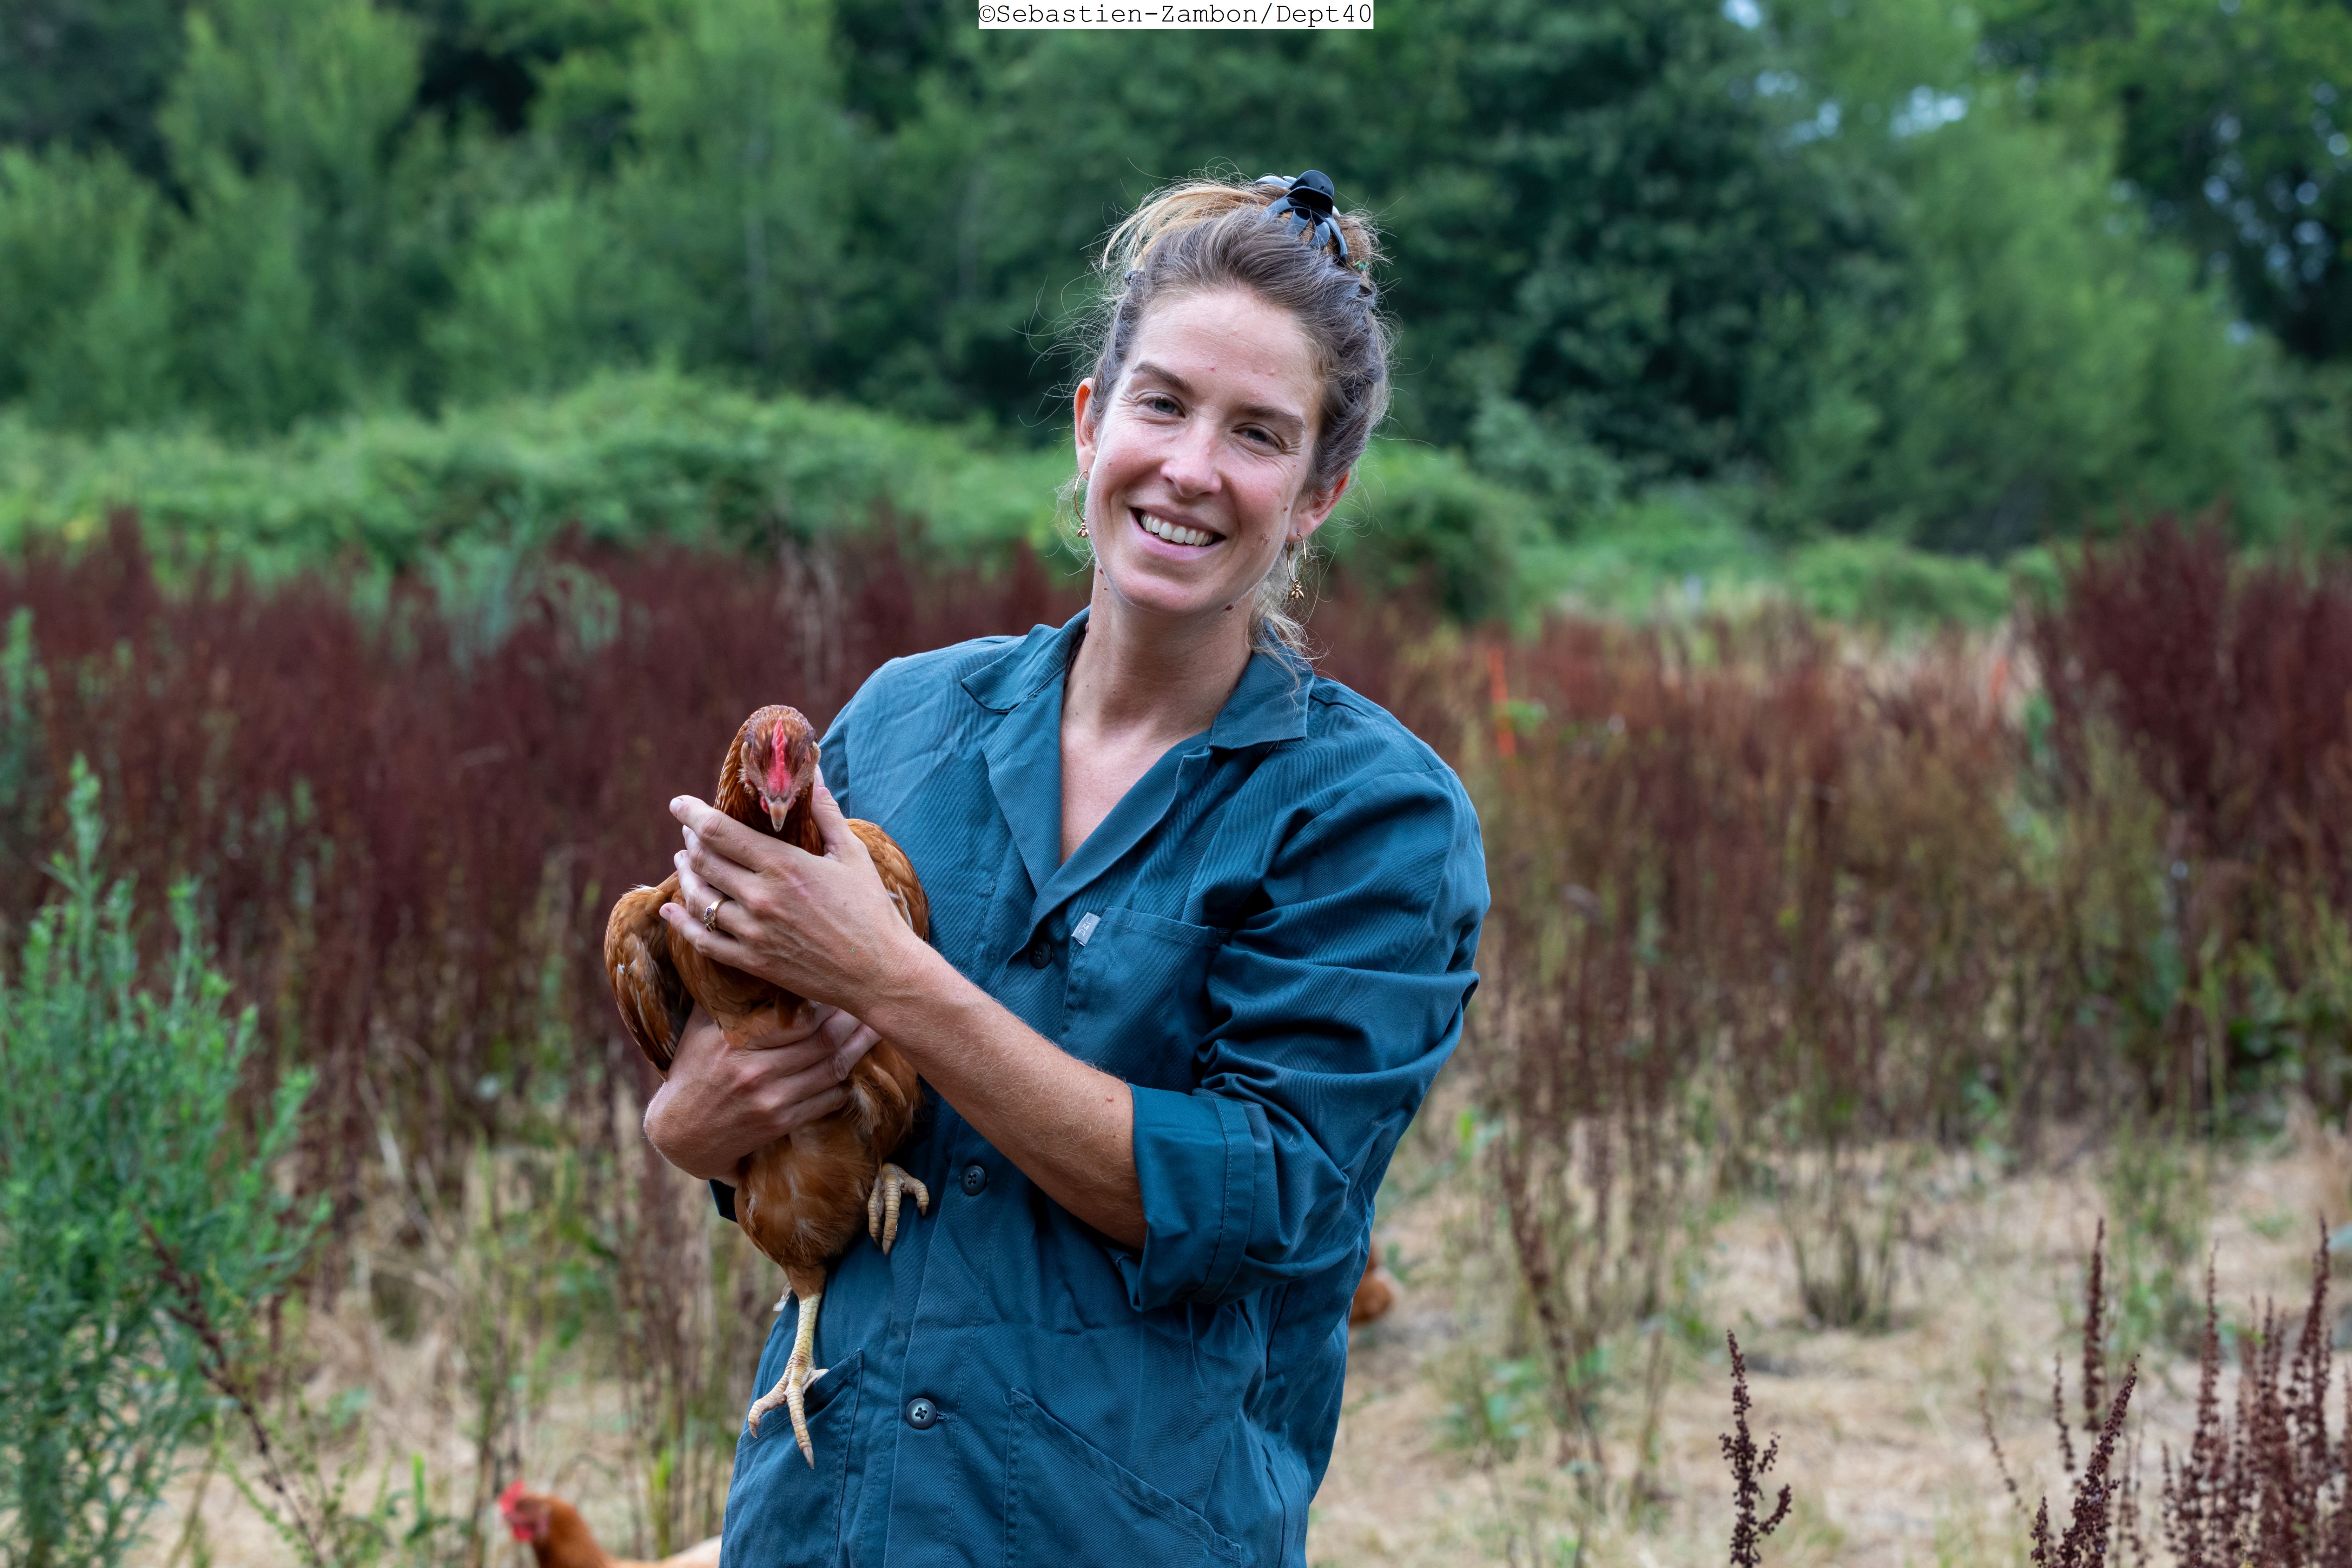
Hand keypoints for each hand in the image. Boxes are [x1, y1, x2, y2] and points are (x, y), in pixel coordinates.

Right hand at [642, 1003, 880, 1181]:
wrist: (680, 1133)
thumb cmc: (694, 1071)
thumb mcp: (702, 1029)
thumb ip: (727, 997)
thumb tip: (752, 958)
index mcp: (735, 1039)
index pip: (798, 1016)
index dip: (829, 1002)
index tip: (843, 986)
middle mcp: (753, 1069)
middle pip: (823, 1040)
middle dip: (853, 1021)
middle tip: (872, 1003)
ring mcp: (769, 1099)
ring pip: (831, 1069)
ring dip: (859, 1049)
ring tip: (876, 1030)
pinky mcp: (779, 1123)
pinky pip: (826, 1100)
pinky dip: (845, 1083)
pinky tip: (855, 1067)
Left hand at [658, 770, 920, 1008]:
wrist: (879, 972)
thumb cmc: (870, 909)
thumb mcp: (851, 854)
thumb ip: (825, 811)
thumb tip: (814, 770)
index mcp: (783, 865)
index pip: (720, 832)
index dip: (692, 813)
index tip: (679, 803)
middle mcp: (761, 897)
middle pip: (704, 861)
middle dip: (690, 840)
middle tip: (690, 831)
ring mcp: (753, 932)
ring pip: (697, 898)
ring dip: (684, 875)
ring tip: (683, 861)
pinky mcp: (752, 961)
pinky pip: (703, 941)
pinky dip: (681, 923)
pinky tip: (671, 910)